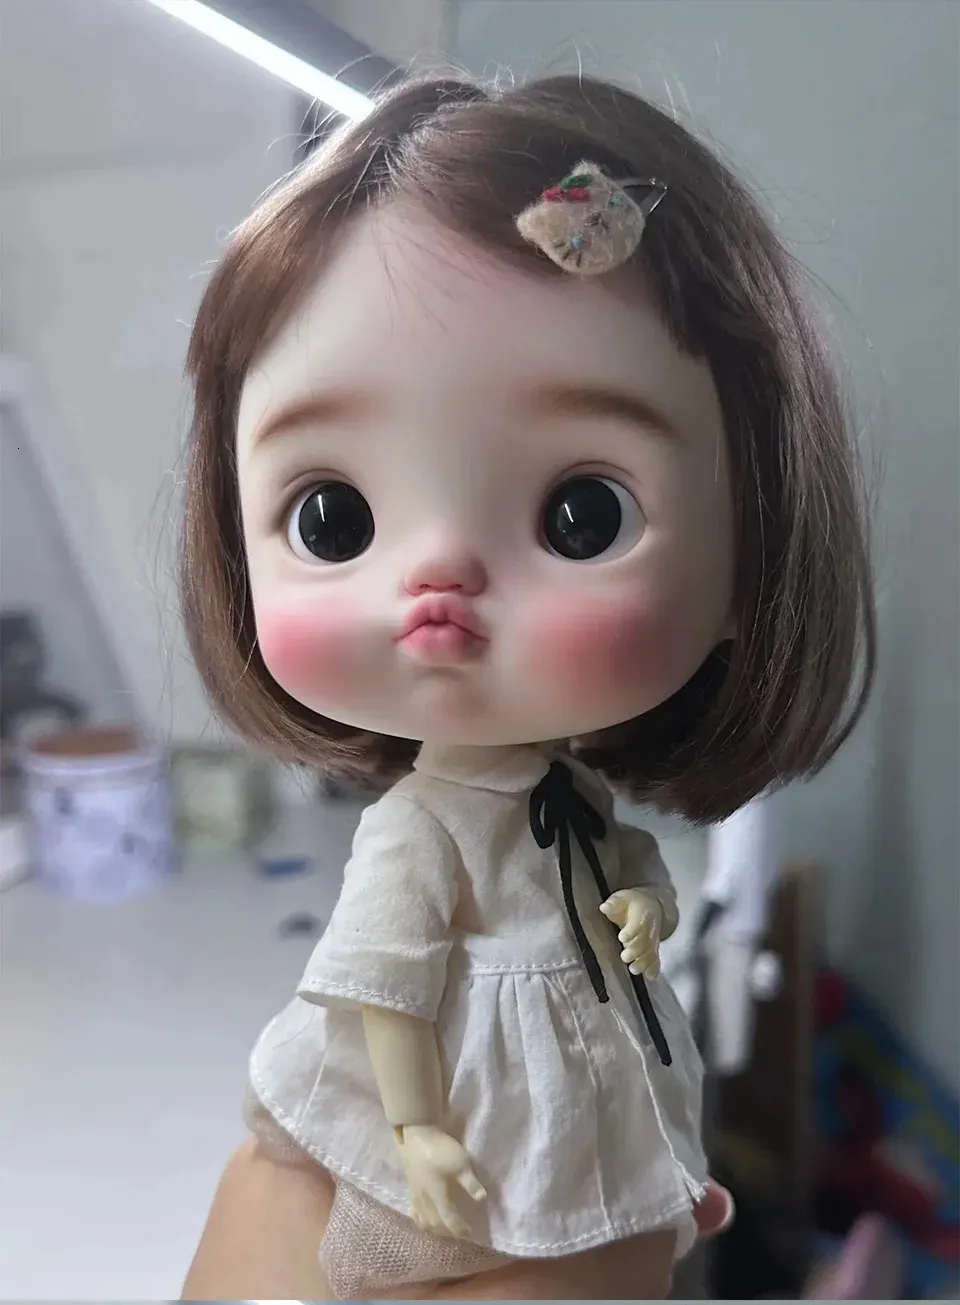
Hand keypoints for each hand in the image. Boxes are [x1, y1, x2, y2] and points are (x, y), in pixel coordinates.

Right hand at [396, 1123, 486, 1239]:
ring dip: (435, 1228)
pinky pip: (414, 1213)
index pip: (448, 1219)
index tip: (470, 1234)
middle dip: (448, 1231)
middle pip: (435, 1223)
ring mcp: (415, 1195)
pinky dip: (422, 1221)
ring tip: (446, 1228)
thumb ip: (471, 1182)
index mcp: (437, 1195)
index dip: (459, 1228)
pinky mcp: (410, 1189)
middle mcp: (424, 1199)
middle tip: (460, 1231)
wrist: (418, 1135)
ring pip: (423, 1221)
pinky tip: (427, 1220)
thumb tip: (482, 1199)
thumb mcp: (461, 1163)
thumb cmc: (440, 1149)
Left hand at [600, 888, 662, 978]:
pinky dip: (654, 969)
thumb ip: (613, 903)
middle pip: (644, 942)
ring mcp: (653, 941)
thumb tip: (604, 907)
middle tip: (624, 957)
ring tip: (633, 970)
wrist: (651, 906)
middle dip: (635, 950)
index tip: (622, 937)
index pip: (637, 924)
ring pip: (651, 953)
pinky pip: (656, 960)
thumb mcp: (622, 898)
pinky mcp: (654, 950)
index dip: (631, 932)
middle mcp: (650, 929)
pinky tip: (650, 977)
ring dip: (644, 962)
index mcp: (642, 915)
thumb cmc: (631, 903)